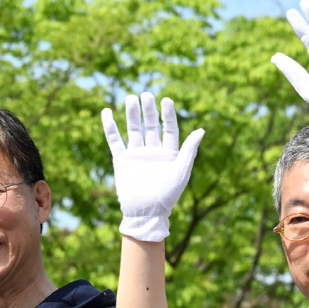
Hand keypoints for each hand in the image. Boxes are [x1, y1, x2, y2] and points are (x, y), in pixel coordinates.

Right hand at [103, 92, 205, 241]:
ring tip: (130, 98)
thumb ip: (189, 150)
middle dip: (149, 110)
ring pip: (134, 130)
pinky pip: (115, 141)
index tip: (166, 100)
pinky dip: (110, 127)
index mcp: (169, 154)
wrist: (146, 214)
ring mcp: (136, 155)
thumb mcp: (182, 171)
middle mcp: (153, 152)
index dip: (167, 114)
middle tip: (146, 94)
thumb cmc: (167, 196)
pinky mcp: (122, 161)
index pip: (169, 128)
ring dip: (132, 114)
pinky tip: (107, 112)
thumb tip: (201, 129)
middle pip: (150, 126)